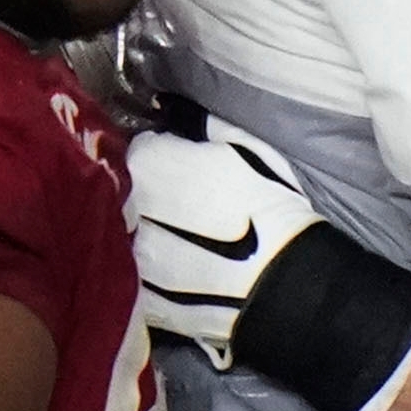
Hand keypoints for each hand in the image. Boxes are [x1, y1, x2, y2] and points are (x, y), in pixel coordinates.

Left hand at [129, 124, 326, 366]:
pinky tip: (192, 275)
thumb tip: (178, 112)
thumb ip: (201, 126)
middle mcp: (128, 208)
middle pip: (131, 196)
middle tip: (192, 206)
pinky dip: (161, 275)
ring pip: (134, 238)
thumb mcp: (243, 146)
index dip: (164, 156)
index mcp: (147, 163)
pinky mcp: (145, 298)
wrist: (282, 279)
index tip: (184, 165)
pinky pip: (145, 278)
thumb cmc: (268, 202)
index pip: (141, 150)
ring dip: (154, 237)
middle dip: (153, 197)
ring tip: (193, 244)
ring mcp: (133, 258)